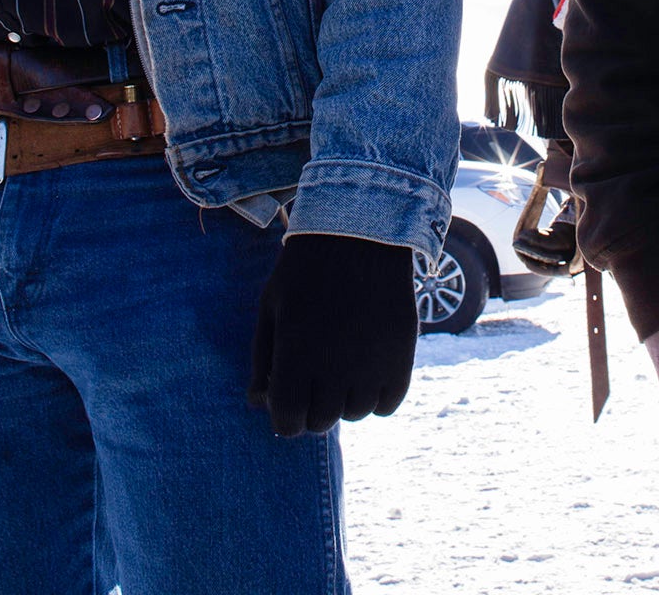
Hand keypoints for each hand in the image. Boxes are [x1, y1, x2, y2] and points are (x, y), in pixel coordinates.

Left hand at [249, 233, 418, 436]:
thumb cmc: (304, 269)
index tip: (287, 394)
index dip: (284, 414)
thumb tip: (256, 403)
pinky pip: (387, 405)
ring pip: (355, 414)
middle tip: (315, 374)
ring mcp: (372, 367)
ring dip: (345, 400)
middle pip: (321, 423)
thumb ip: (261, 359)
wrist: (360, 233)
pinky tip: (367, 367)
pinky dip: (376, 395)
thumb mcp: (271, 308)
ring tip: (342, 364)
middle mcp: (335, 370)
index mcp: (295, 358)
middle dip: (312, 406)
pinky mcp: (402, 358)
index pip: (287, 424)